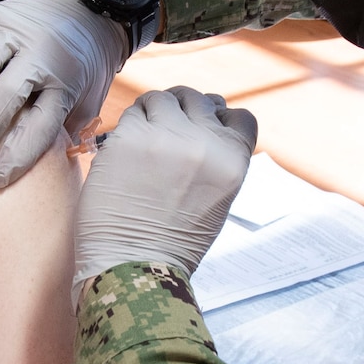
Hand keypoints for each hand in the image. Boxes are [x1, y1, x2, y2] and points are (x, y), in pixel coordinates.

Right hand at [0, 0, 126, 188]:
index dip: (16, 157)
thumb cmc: (84, 68)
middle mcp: (40, 56)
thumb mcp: (88, 102)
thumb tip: (46, 175)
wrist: (93, 11)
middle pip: (6, 95)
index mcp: (65, 85)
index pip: (39, 127)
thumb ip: (68, 132)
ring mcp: (16, 30)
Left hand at [73, 86, 256, 306]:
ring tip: (143, 134)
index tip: (202, 124)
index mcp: (232, 161)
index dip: (219, 116)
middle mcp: (204, 142)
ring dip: (153, 110)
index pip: (238, 116)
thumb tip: (204, 124)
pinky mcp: (130, 136)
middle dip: (182, 108)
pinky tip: (125, 144)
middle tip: (164, 125)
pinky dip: (130, 123)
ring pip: (162, 98)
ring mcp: (166, 136)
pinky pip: (133, 112)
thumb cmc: (172, 242)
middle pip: (197, 99)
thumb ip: (215, 160)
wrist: (135, 265)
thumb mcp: (215, 200)